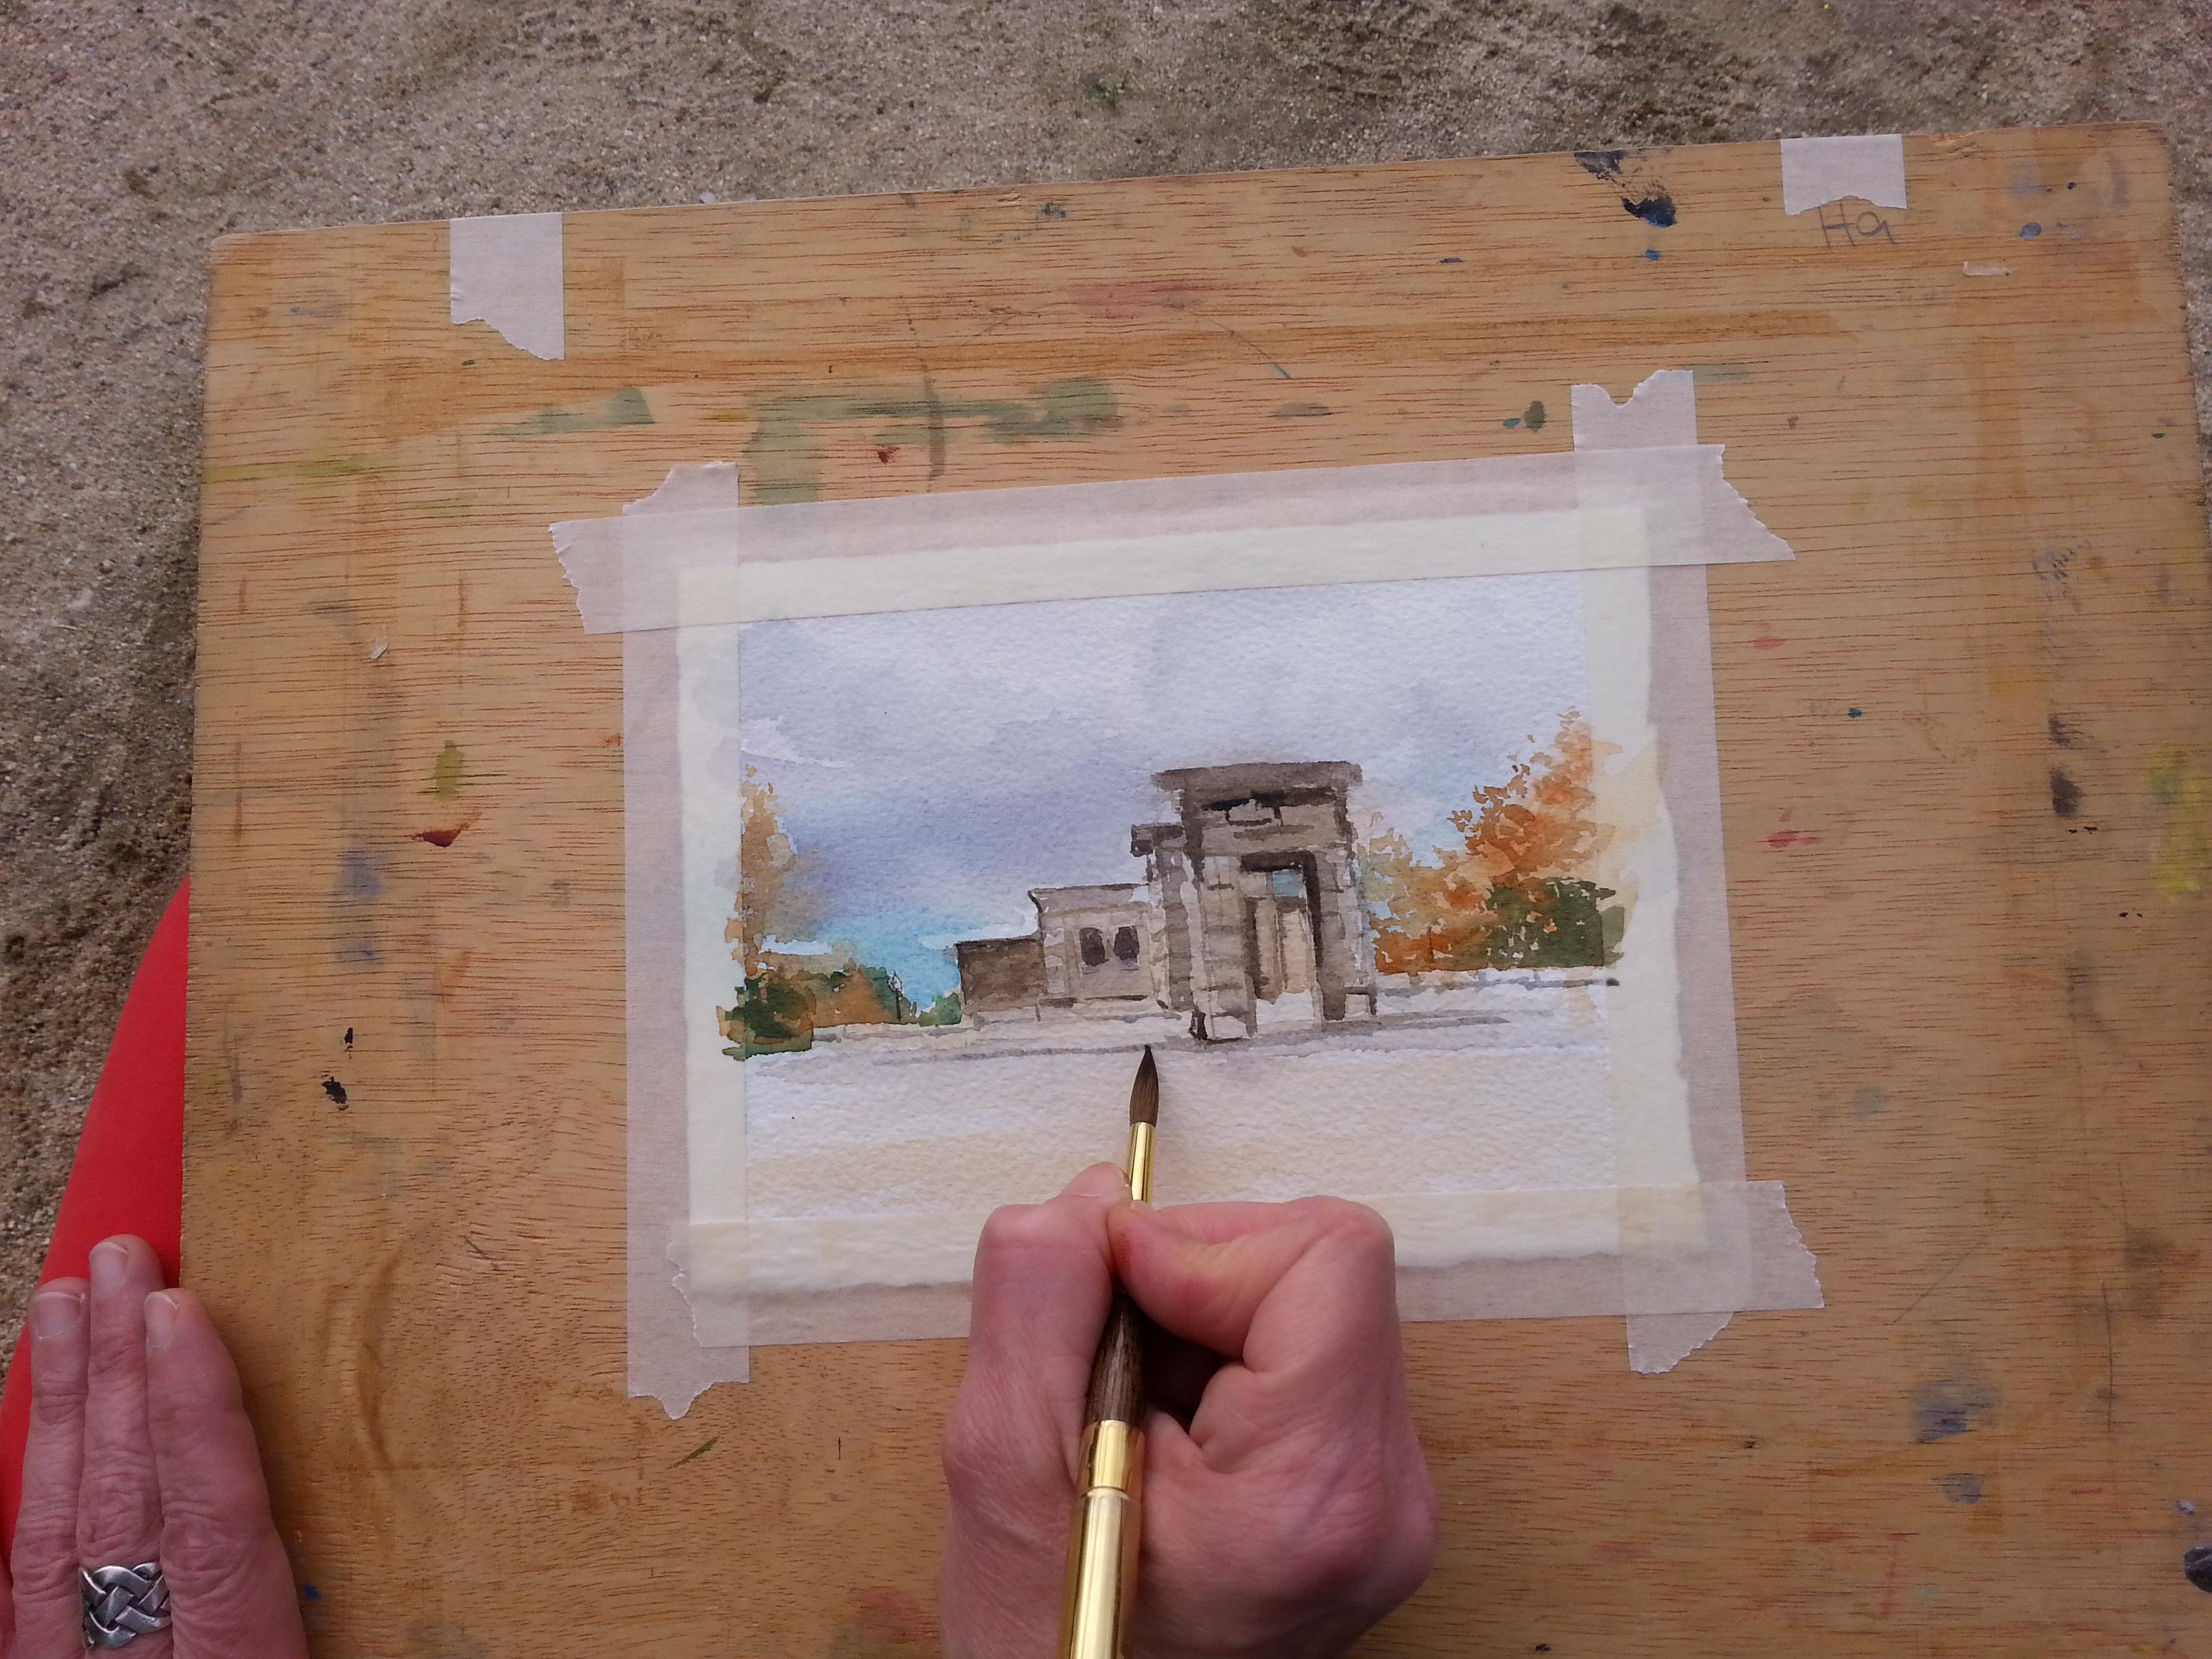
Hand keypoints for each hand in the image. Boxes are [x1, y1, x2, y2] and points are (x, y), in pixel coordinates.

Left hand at [2, 1235, 306, 1657]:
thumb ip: (313, 1601)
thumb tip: (405, 1523)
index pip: (212, 1523)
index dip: (195, 1412)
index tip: (182, 1314)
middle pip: (125, 1501)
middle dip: (122, 1373)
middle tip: (119, 1265)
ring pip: (57, 1524)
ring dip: (66, 1402)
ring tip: (64, 1301)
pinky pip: (17, 1570)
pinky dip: (28, 1481)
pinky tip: (40, 1417)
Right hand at [941, 1169, 1437, 1657]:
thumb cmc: (1050, 1646)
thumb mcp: (1001, 1469)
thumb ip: (1040, 1301)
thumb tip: (1096, 1194)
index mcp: (1319, 1493)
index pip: (1328, 1257)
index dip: (1203, 1243)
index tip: (1112, 1291)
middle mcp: (1388, 1492)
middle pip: (1323, 1266)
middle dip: (1195, 1276)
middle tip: (1106, 1357)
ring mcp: (1388, 1494)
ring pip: (1312, 1301)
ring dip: (1200, 1316)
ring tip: (1129, 1408)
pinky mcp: (1366, 1490)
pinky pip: (1306, 1352)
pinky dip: (1220, 1356)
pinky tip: (1161, 1429)